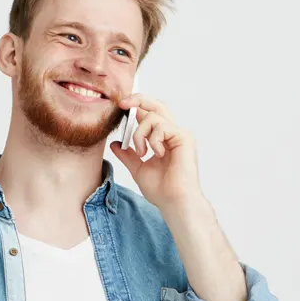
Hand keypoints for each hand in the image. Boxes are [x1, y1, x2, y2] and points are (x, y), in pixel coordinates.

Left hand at [109, 92, 203, 207]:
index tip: (121, 106)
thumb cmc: (162, 189)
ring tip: (142, 153)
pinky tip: (156, 154)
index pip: (150, 115)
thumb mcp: (138, 168)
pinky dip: (152, 140)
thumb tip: (115, 144)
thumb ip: (128, 155)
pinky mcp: (184, 137)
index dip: (136, 107)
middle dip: (138, 99)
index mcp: (163, 140)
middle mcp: (172, 134)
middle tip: (123, 104)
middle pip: (156, 105)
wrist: (174, 201)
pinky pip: (161, 127)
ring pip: (152, 117)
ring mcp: (179, 134)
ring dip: (140, 134)